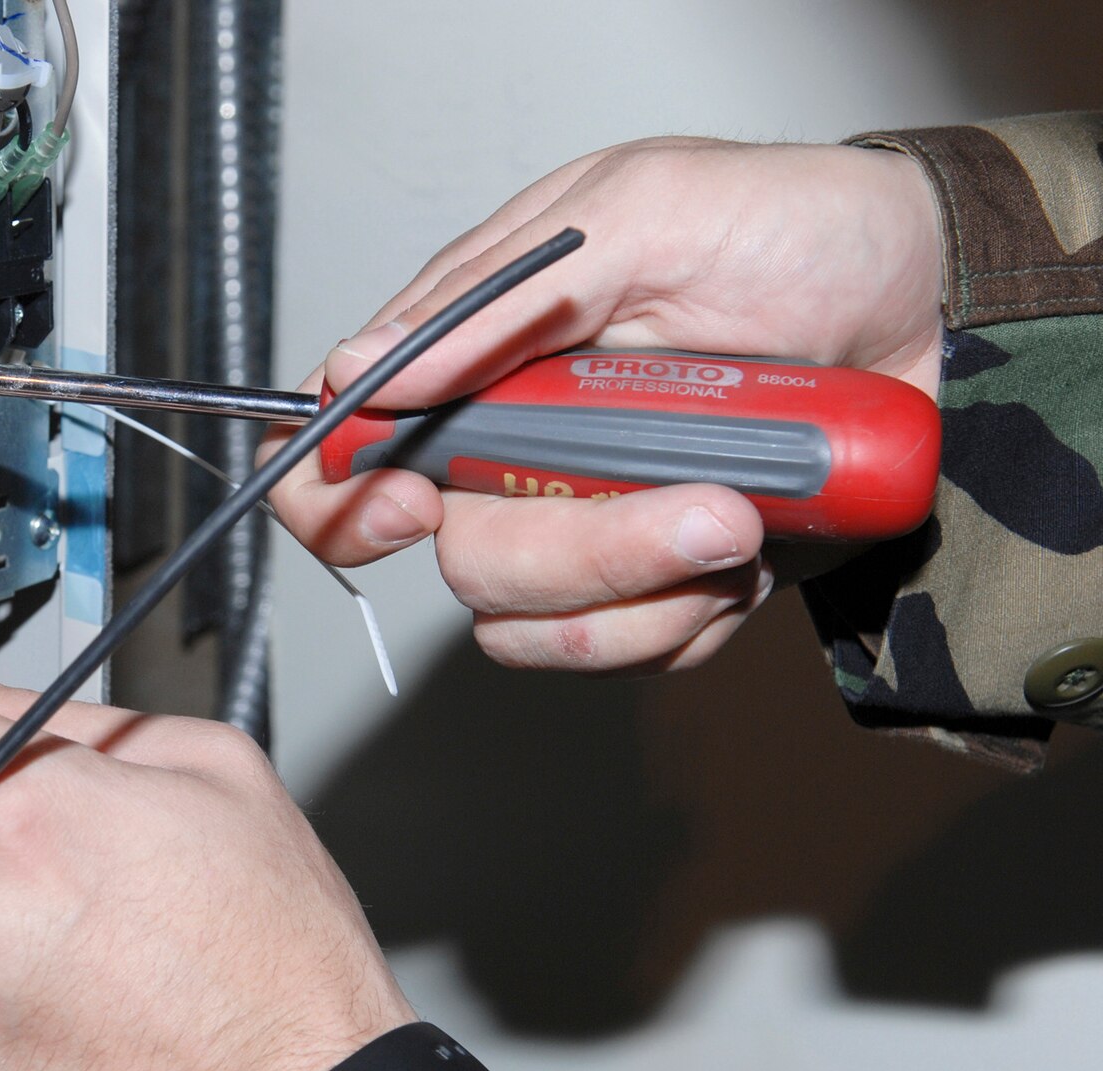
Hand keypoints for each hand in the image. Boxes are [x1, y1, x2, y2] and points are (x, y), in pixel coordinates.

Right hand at [269, 137, 944, 672]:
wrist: (934, 306)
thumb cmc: (793, 228)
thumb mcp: (641, 213)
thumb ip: (496, 295)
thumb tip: (361, 370)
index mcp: (481, 358)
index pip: (345, 448)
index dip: (341, 500)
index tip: (415, 507)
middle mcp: (514, 451)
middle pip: (459, 560)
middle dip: (574, 553)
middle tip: (698, 501)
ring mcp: (584, 523)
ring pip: (532, 628)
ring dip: (645, 590)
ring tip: (744, 513)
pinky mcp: (656, 584)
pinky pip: (627, 650)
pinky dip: (690, 617)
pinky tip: (751, 546)